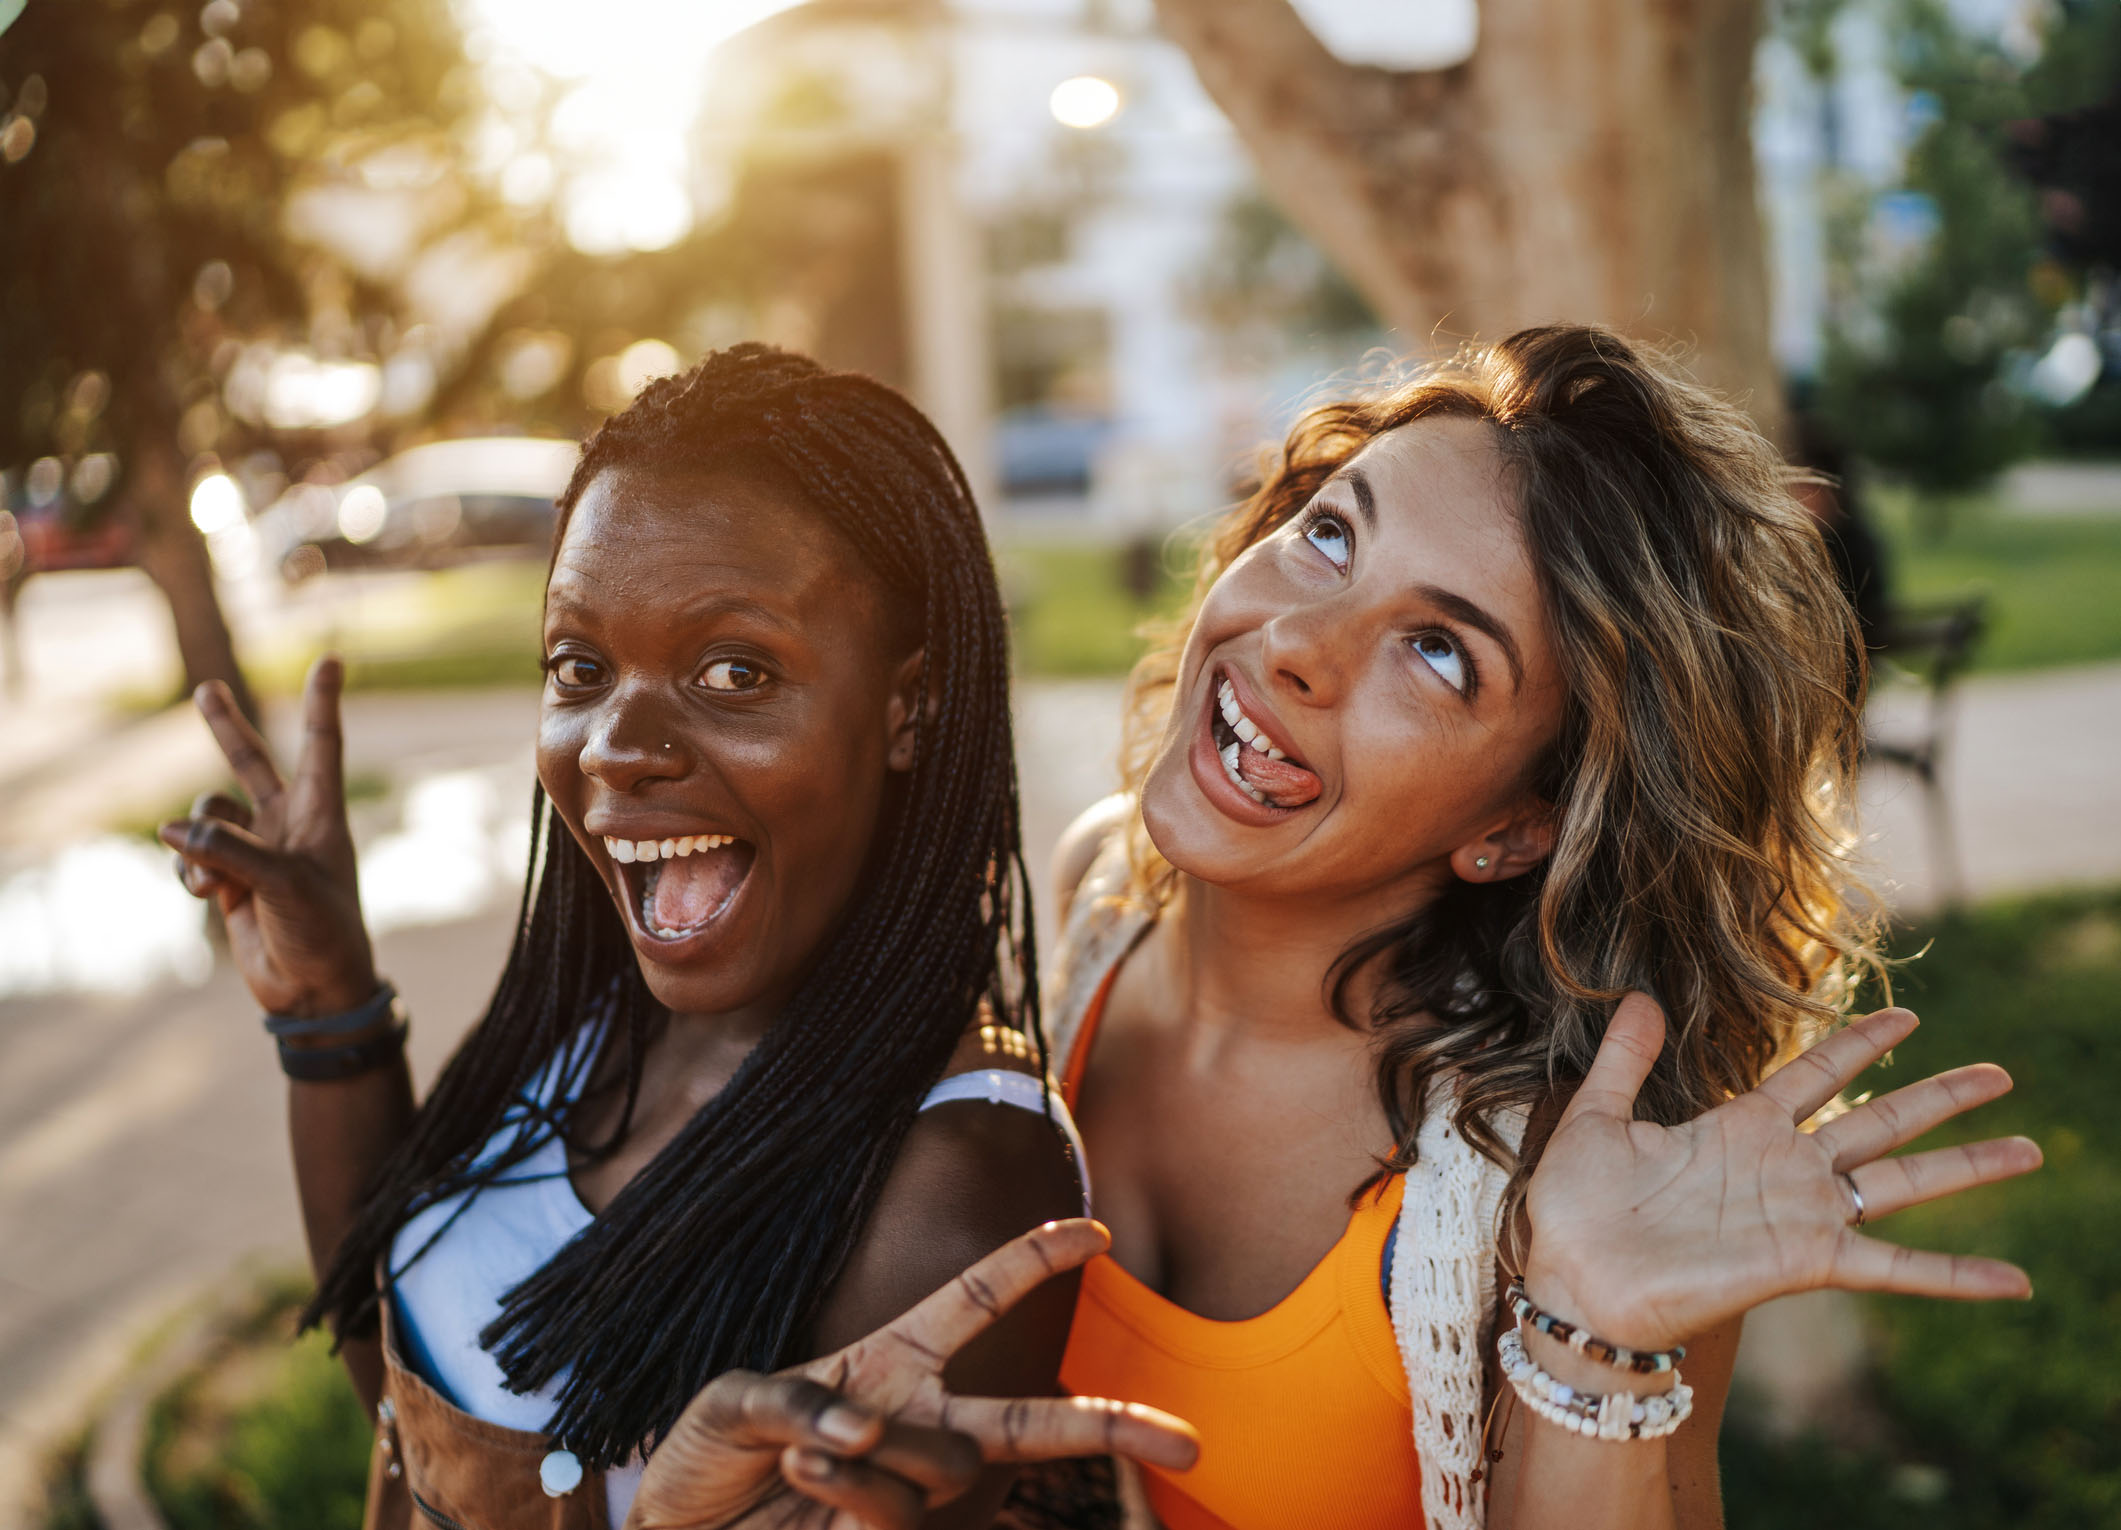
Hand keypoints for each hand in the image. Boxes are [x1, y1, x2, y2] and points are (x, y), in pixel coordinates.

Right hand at [158, 655, 377, 1018]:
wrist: (315, 990)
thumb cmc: (322, 933)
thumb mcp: (284, 886)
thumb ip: (230, 853)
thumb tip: (172, 831)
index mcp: (321, 815)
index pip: (322, 746)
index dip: (323, 703)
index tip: (331, 660)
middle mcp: (288, 825)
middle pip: (253, 763)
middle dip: (226, 729)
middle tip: (208, 689)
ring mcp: (257, 852)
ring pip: (207, 818)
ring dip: (198, 844)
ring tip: (214, 882)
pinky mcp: (231, 880)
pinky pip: (192, 857)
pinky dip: (191, 871)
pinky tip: (206, 894)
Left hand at [626, 1219, 1198, 1529]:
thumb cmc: (705, 1454)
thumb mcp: (733, 1401)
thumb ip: (798, 1403)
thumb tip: (866, 1429)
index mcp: (888, 1361)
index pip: (974, 1300)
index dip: (1031, 1261)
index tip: (1095, 1231)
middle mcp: (911, 1421)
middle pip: (1028, 1422)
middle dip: (1109, 1426)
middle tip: (1189, 1443)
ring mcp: (900, 1485)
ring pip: (948, 1462)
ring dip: (879, 1452)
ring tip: (801, 1453)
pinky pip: (897, 1504)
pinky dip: (854, 1480)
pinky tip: (805, 1466)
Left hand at [1521, 994, 2040, 1351]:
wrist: (1571, 1282)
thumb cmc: (1576, 1210)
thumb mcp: (1596, 1117)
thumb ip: (1626, 1059)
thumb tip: (1643, 995)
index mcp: (1737, 1129)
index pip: (1814, 1074)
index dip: (1859, 1045)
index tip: (1909, 1018)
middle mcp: (1781, 1169)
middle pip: (1879, 1121)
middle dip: (1939, 1097)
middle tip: (2000, 1073)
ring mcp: (1800, 1214)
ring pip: (1902, 1180)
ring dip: (1967, 1166)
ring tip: (2030, 1148)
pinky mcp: (1805, 1261)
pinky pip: (1894, 1266)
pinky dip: (1955, 1274)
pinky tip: (2013, 1279)